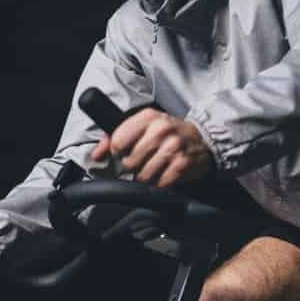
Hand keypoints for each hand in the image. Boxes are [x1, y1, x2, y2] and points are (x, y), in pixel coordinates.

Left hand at [90, 108, 212, 187]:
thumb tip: (96, 155)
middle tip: (141, 163)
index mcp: (148, 117)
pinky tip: (164, 175)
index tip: (125, 153)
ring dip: (145, 178)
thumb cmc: (168, 133)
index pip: (118, 141)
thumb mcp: (144, 126)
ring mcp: (173, 148)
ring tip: (152, 169)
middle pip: (129, 161)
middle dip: (132, 167)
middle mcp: (161, 130)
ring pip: (143, 175)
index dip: (118, 152)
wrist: (203, 140)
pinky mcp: (182, 165)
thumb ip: (116, 136)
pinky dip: (159, 184)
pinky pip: (160, 183)